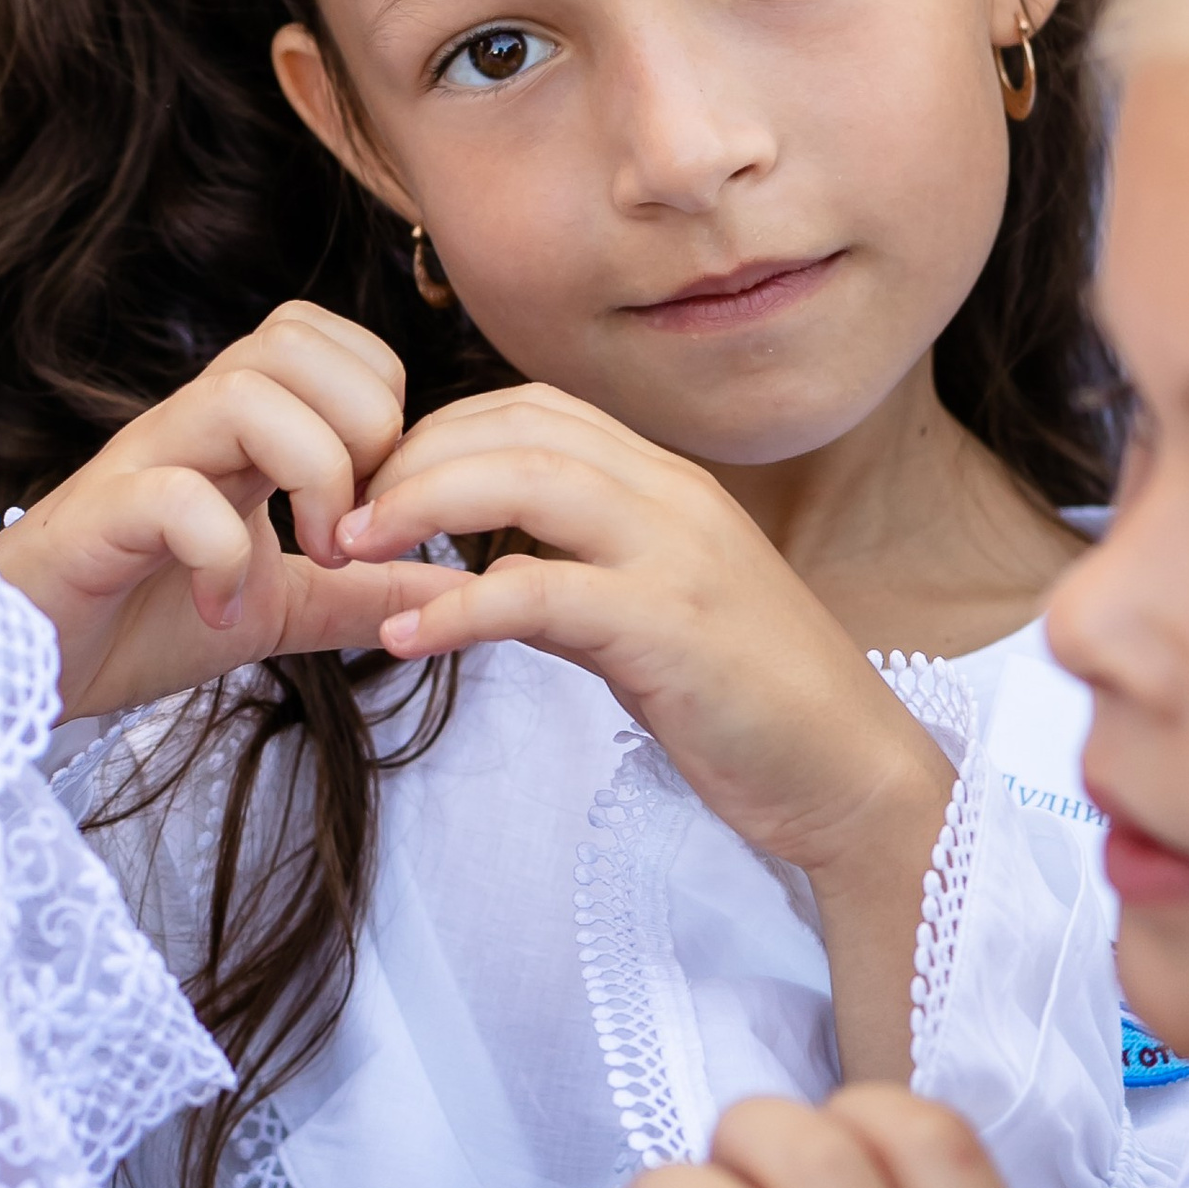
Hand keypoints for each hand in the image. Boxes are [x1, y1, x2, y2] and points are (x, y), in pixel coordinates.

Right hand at [0, 302, 452, 716]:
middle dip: (361, 429)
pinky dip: (223, 552)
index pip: (327, 339)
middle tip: (357, 530)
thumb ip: (362, 591)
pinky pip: (174, 496)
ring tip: (314, 558)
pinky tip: (225, 610)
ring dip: (311, 475)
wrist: (26, 667)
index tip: (382, 504)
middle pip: (295, 342)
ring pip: (245, 393)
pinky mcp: (99, 521)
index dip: (381, 401)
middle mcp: (190, 425)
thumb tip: (458, 587)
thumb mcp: (278, 608)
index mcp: (237, 429)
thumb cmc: (140, 617)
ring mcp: (141, 464)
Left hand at [333, 382, 947, 884]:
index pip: (532, 411)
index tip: (375, 486)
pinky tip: (406, 635)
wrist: (852, 777)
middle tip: (337, 516)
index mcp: (666, 485)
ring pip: (526, 480)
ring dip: (419, 506)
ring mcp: (676, 556)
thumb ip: (574, 581)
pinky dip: (461, 607)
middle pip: (516, 428)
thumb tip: (488, 577)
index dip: (438, 432)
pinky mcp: (670, 629)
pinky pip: (543, 593)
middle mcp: (671, 498)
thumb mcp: (652, 618)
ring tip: (348, 551)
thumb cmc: (753, 704)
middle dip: (410, 459)